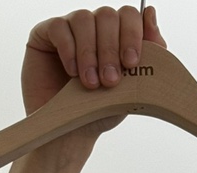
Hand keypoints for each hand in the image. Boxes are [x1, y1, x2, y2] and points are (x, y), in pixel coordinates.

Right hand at [22, 6, 167, 140]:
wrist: (70, 135)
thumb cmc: (99, 113)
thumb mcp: (132, 88)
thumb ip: (148, 52)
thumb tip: (150, 12)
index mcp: (116, 36)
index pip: (128, 16)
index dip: (132, 35)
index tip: (131, 63)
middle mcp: (94, 28)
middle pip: (108, 16)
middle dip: (111, 50)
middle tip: (110, 81)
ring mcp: (70, 29)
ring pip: (84, 19)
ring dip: (90, 53)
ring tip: (89, 83)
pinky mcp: (45, 34)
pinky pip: (59, 27)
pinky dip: (69, 49)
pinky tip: (72, 73)